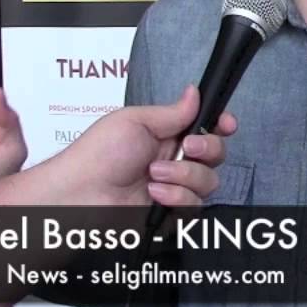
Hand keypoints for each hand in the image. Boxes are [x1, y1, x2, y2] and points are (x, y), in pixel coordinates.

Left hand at [39, 86, 236, 207]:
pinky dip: (176, 198)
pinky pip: (194, 206)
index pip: (207, 130)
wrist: (81, 193)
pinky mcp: (172, 213)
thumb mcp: (135, 121)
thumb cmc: (99, 153)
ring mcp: (175, 189)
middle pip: (216, 155)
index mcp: (168, 136)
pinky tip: (153, 194)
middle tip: (185, 149)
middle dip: (207, 150)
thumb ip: (172, 112)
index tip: (226, 124)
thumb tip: (194, 92)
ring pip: (209, 182)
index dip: (221, 126)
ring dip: (183, 176)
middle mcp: (176, 162)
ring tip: (154, 175)